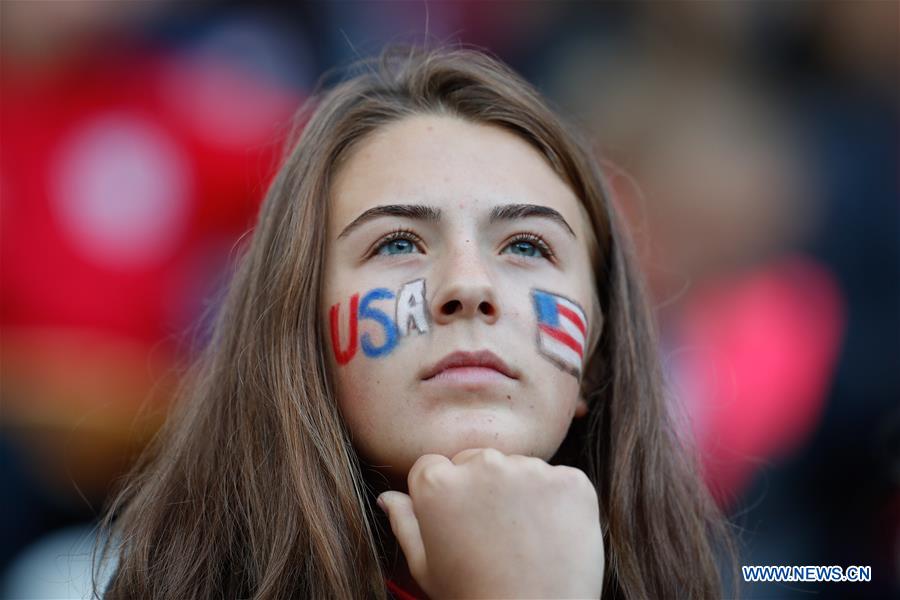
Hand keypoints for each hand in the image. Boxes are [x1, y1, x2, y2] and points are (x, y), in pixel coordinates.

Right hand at [377, 447, 604, 598]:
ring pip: (519, 468)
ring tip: (523, 539)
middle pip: (477, 460)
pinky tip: (551, 536)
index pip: (433, 466)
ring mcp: (531, 469)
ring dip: (520, 491)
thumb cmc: (472, 597)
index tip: (457, 523)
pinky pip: (560, 480)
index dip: (443, 496)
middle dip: (481, 487)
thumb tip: (388, 497)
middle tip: (492, 534)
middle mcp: (482, 464)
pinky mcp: (571, 481)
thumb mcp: (425, 567)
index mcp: (437, 481)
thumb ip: (404, 523)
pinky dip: (558, 502)